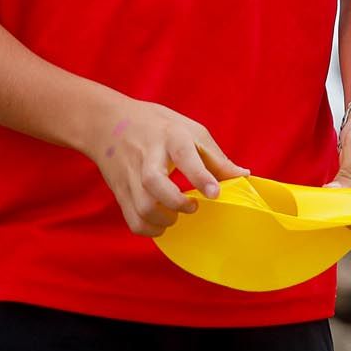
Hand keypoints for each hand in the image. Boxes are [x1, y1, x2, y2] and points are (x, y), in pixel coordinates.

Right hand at [82, 95, 248, 237]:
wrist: (106, 121)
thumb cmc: (156, 125)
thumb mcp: (189, 130)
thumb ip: (215, 157)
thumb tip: (244, 177)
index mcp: (170, 136)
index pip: (184, 155)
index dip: (200, 176)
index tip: (214, 193)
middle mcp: (147, 155)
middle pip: (154, 183)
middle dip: (176, 203)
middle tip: (192, 207)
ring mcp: (130, 175)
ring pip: (142, 207)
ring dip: (164, 220)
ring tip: (176, 215)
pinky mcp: (120, 191)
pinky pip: (132, 219)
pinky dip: (149, 229)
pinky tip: (161, 222)